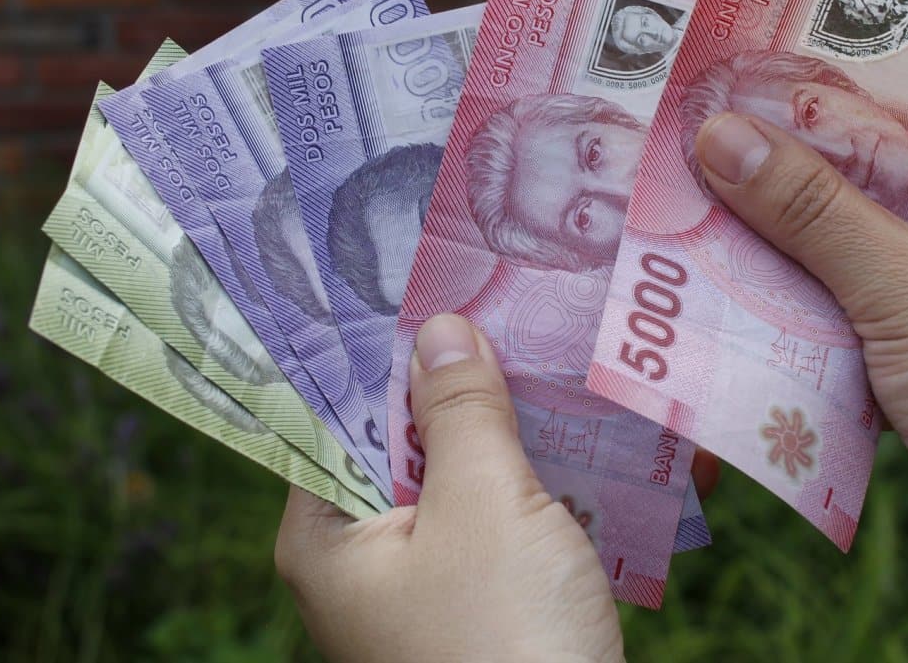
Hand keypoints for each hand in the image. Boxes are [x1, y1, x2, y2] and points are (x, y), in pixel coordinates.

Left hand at [276, 314, 623, 662]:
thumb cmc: (506, 641)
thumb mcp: (486, 507)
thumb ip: (462, 410)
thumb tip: (439, 327)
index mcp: (325, 535)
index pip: (333, 413)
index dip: (381, 347)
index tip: (423, 281)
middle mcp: (360, 560)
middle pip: (401, 442)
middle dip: (459, 383)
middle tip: (503, 304)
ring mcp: (421, 587)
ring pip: (458, 480)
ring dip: (508, 431)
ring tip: (552, 354)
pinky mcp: (477, 604)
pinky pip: (497, 522)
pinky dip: (535, 483)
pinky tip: (581, 436)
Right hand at [696, 113, 907, 661]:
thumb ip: (815, 215)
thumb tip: (720, 136)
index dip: (830, 98)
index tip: (739, 73)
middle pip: (871, 190)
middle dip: (784, 179)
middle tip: (686, 143)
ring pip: (842, 261)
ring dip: (770, 253)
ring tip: (677, 212)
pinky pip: (834, 324)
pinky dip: (781, 318)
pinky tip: (706, 297)